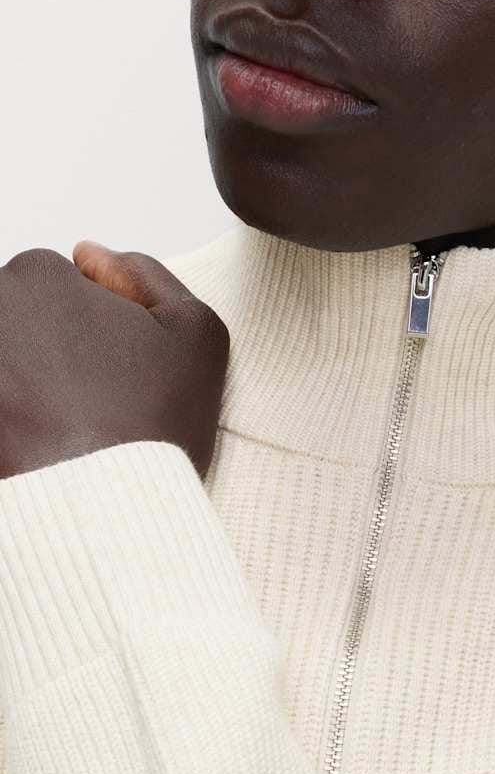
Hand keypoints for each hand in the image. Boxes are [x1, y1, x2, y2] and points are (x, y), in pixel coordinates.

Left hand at [0, 241, 229, 481]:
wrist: (107, 517)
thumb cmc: (153, 427)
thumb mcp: (197, 331)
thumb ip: (148, 274)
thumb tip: (92, 256)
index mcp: (39, 278)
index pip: (58, 284)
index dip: (92, 325)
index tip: (111, 368)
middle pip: (19, 319)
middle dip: (47, 351)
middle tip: (86, 404)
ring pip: (6, 361)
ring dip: (24, 386)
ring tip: (61, 431)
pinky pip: (0, 409)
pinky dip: (13, 422)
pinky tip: (36, 447)